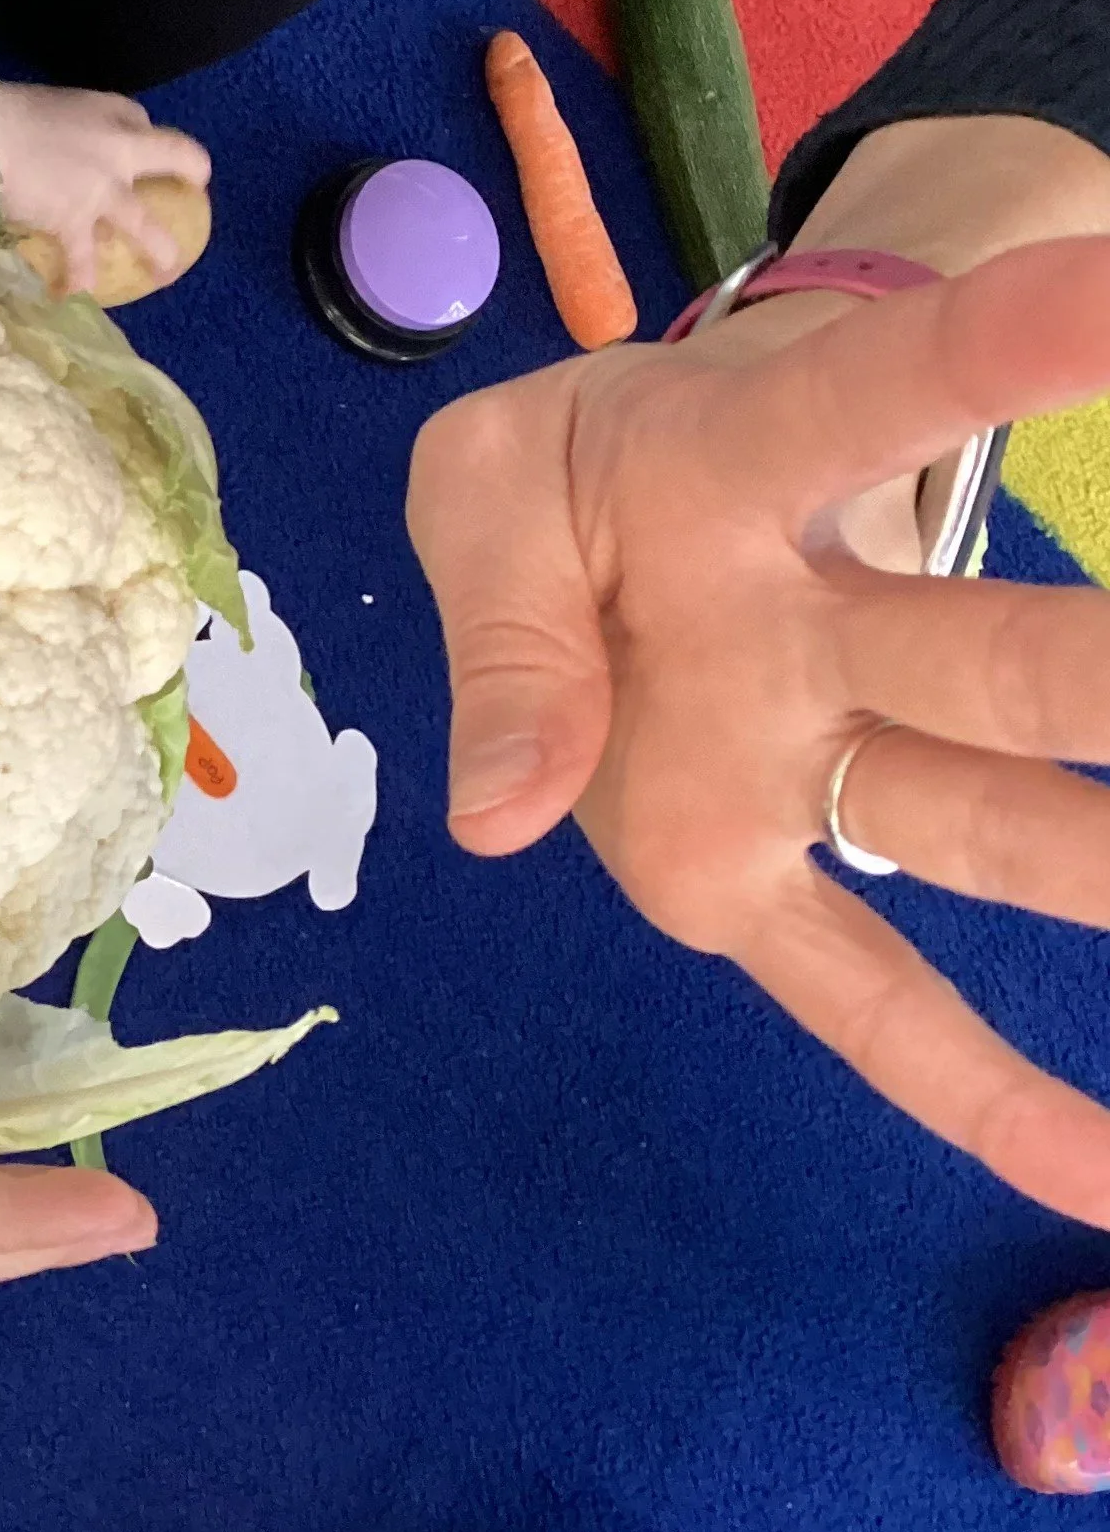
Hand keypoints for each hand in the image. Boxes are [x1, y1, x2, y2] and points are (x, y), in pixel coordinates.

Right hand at [0, 70, 212, 294]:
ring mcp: (102, 188)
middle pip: (176, 156)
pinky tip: (69, 295)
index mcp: (110, 111)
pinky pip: (82, 258)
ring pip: (145, 225)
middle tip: (194, 188)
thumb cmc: (4, 110)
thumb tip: (57, 155)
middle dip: (191, 174)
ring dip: (160, 251)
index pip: (140, 121)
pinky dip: (77, 278)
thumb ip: (68, 129)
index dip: (143, 138)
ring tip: (165, 273)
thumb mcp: (48, 105)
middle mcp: (119, 147)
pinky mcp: (75, 220)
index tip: (139, 154)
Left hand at [407, 221, 1109, 1224]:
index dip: (1014, 349)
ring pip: (996, 821)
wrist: (591, 511)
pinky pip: (869, 990)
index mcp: (735, 482)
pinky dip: (967, 1084)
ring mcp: (807, 756)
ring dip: (1105, 863)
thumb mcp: (483, 490)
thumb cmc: (561, 485)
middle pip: (1011, 668)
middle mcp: (811, 634)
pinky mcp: (748, 875)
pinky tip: (1089, 1182)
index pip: (890, 396)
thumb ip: (498, 629)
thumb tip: (503, 820)